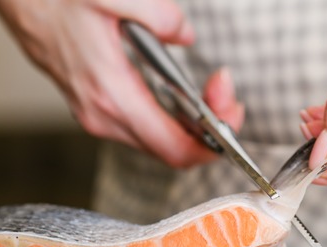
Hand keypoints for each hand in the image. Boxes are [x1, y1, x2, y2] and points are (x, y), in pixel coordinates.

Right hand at [0, 0, 243, 167]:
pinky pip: (143, 128)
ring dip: (190, 125)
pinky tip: (182, 96)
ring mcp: (97, 115)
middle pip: (171, 151)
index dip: (214, 143)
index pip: (174, 148)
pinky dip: (169, 119)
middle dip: (209, 130)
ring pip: (158, 143)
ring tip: (211, 94)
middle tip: (226, 94)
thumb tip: (184, 35)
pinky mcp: (94, 107)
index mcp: (110, 95)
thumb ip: (160, 16)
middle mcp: (102, 115)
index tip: (232, 115)